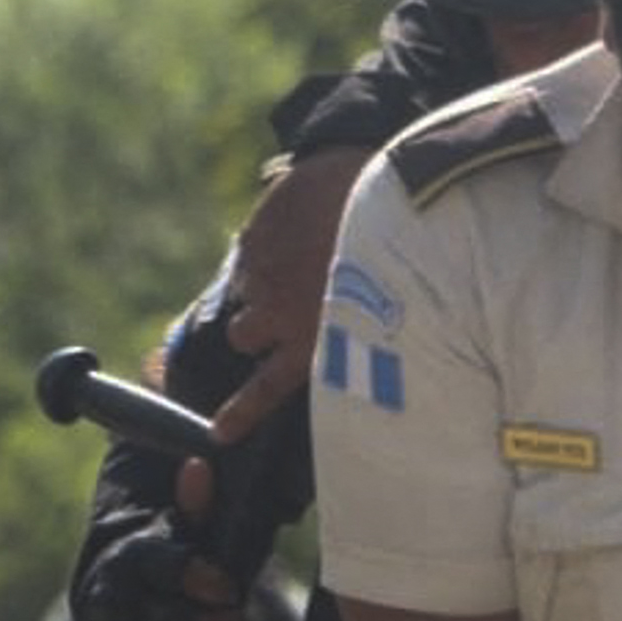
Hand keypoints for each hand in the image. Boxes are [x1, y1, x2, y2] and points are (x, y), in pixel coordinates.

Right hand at [72, 501, 248, 620]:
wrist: (127, 592)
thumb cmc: (176, 559)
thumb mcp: (191, 529)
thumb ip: (200, 507)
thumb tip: (199, 468)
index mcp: (129, 555)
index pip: (160, 565)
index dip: (198, 578)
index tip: (229, 590)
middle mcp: (105, 597)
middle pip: (164, 620)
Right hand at [212, 148, 371, 445]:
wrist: (388, 187)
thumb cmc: (404, 255)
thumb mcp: (387, 308)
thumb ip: (353, 333)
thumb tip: (347, 352)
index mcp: (314, 339)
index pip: (265, 389)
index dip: (240, 412)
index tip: (217, 433)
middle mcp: (276, 313)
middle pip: (244, 338)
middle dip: (258, 328)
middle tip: (289, 308)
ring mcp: (260, 274)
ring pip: (247, 292)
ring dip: (265, 285)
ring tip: (304, 263)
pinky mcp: (255, 236)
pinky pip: (252, 251)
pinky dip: (270, 247)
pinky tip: (302, 232)